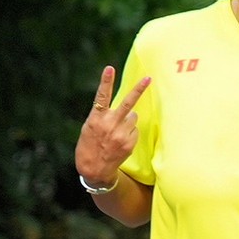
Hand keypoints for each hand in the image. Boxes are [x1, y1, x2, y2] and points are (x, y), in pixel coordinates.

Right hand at [75, 64, 150, 190]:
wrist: (94, 170)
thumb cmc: (89, 145)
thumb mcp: (89, 128)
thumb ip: (103, 116)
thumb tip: (128, 110)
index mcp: (96, 118)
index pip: (101, 96)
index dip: (105, 81)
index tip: (109, 68)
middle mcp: (109, 124)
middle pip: (127, 103)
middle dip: (138, 89)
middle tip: (149, 78)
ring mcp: (121, 134)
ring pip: (133, 117)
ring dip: (128, 121)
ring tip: (116, 132)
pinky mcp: (130, 143)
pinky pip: (135, 130)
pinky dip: (130, 132)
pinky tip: (120, 141)